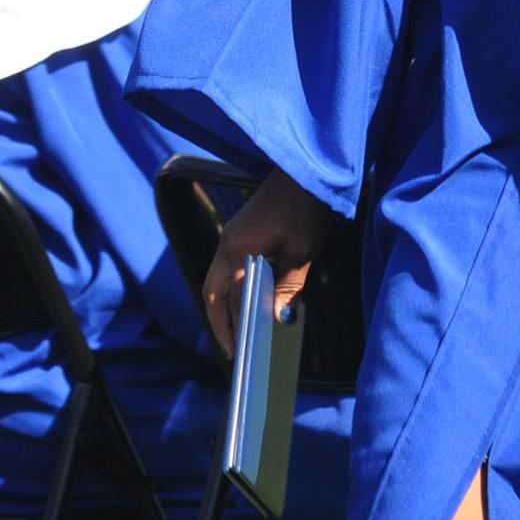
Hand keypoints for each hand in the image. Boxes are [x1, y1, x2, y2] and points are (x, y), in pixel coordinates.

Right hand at [202, 167, 333, 359]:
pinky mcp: (244, 229)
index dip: (227, 326)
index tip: (235, 351)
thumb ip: (287, 286)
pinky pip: (233, 265)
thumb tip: (278, 318)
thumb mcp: (300, 251)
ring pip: (222, 278)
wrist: (305, 168)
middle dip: (222, 320)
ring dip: (230, 304)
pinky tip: (255, 298)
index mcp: (236, 249)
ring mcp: (234, 234)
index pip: (223, 297)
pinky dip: (239, 286)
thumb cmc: (304, 207)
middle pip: (215, 290)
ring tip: (244, 330)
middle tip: (235, 348)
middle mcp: (228, 242)